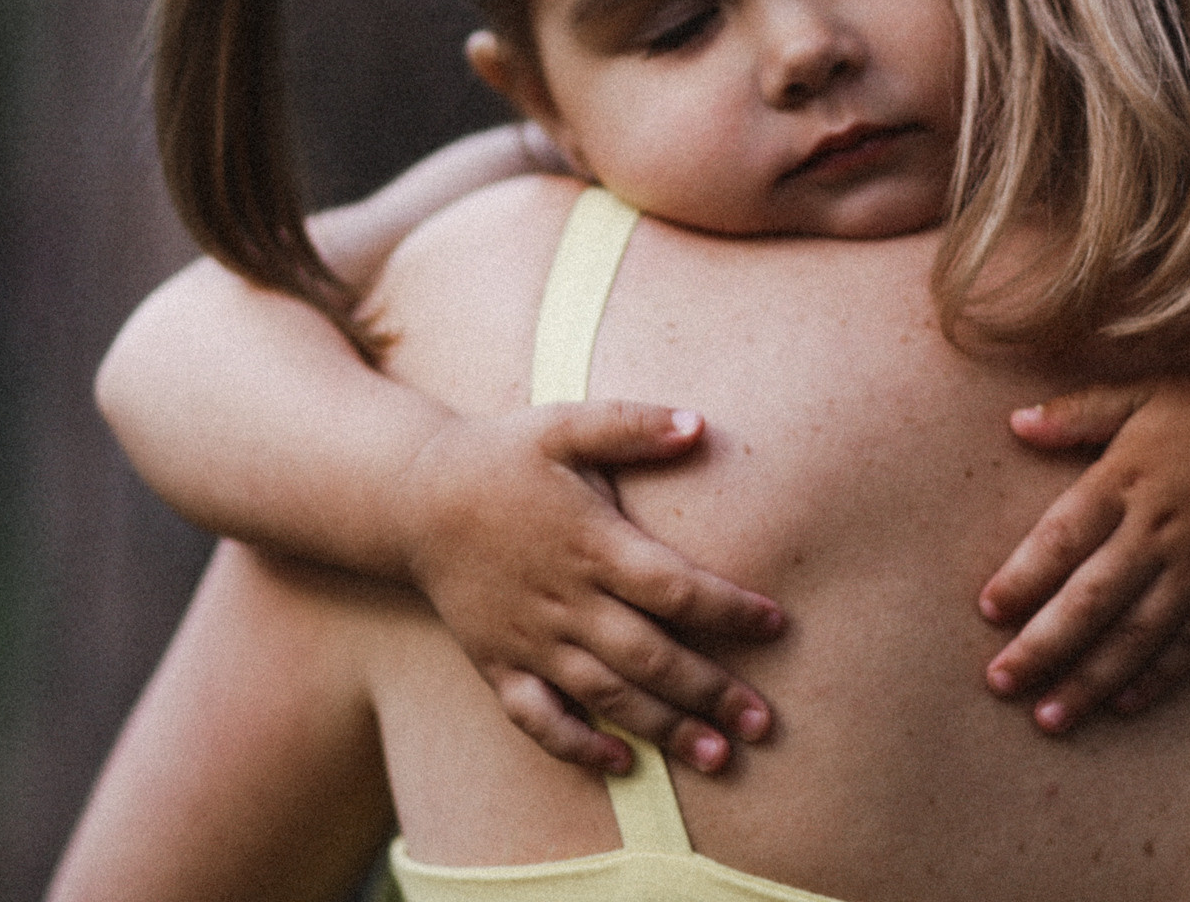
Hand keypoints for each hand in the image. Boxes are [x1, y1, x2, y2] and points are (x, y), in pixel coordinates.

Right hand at [399, 401, 783, 774]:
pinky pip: (537, 718)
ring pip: (605, 695)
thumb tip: (700, 425)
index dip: (727, 610)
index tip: (776, 625)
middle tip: (764, 722)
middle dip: (710, 690)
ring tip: (719, 756)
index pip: (672, 587)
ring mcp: (529, 638)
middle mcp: (564, 600)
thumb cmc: (502, 455)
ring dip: (663, 728)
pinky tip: (621, 765)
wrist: (412, 496)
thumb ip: (631, 425)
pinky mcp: (497, 663)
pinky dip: (576, 746)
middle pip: (648, 655)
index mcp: (591, 543)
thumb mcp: (565, 424)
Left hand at [979, 377, 1189, 730]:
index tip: (987, 611)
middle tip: (1000, 682)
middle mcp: (1161, 528)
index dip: (1022, 578)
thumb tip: (1015, 424)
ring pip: (1137, 634)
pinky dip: (1158, 677)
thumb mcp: (1146, 392)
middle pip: (1091, 599)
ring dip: (1090, 679)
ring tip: (1049, 717)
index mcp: (1128, 478)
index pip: (1061, 537)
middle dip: (1041, 646)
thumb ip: (1079, 412)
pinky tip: (1122, 705)